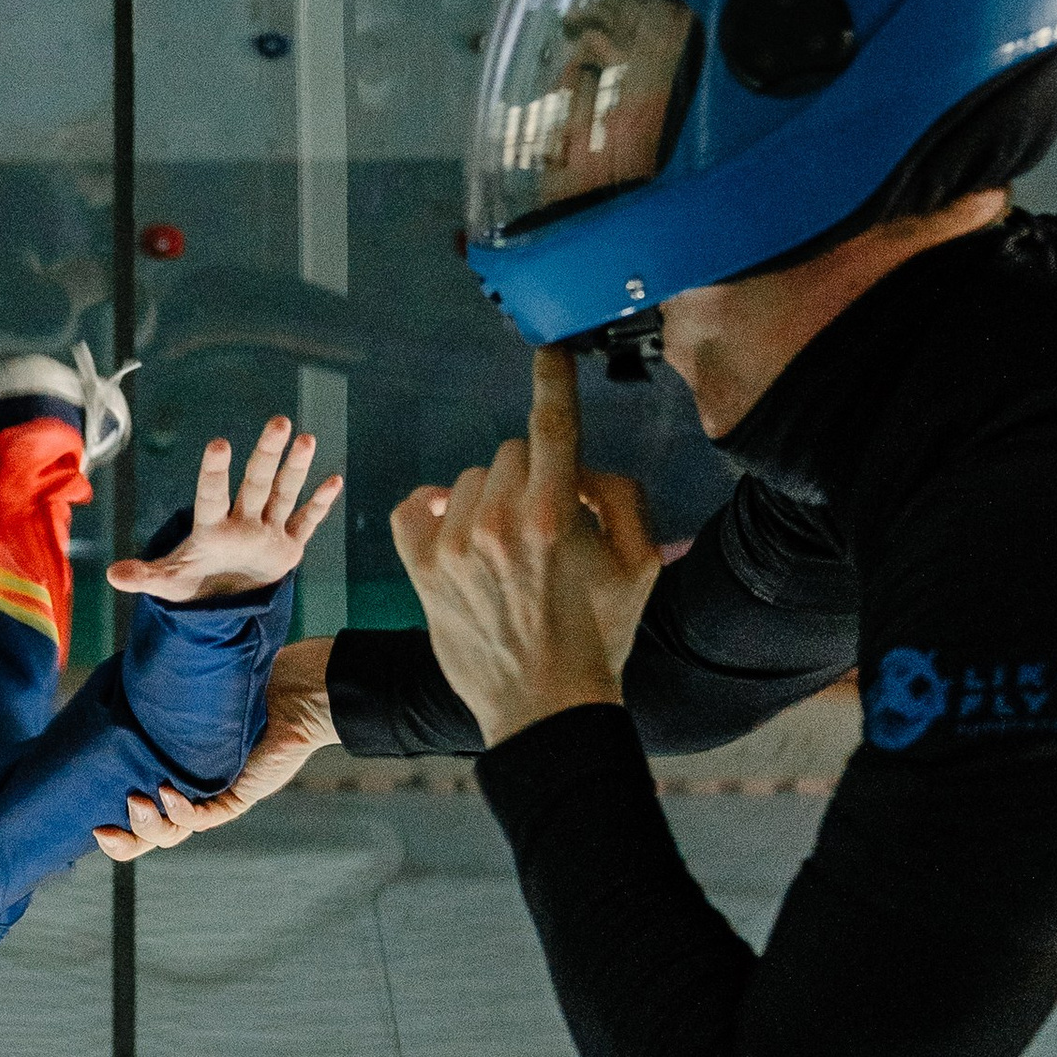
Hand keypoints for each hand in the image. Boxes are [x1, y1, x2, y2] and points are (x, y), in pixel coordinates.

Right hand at [95, 636, 336, 860]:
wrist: (289, 688)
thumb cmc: (235, 686)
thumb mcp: (178, 700)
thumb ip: (148, 706)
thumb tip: (111, 694)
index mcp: (168, 776)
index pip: (136, 817)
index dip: (114, 833)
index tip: (93, 826)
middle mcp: (187, 793)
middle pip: (151, 836)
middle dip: (124, 841)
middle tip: (103, 828)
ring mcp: (211, 798)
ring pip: (174, 832)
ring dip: (150, 824)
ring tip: (138, 801)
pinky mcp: (236, 797)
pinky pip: (206, 817)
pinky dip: (183, 809)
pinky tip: (169, 792)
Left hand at [106, 413, 342, 608]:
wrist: (221, 602)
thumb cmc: (192, 586)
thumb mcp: (169, 584)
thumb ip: (145, 576)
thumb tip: (113, 575)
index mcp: (211, 529)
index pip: (212, 496)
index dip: (215, 473)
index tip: (219, 445)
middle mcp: (241, 522)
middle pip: (256, 483)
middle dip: (267, 454)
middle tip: (278, 422)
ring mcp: (266, 531)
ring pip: (282, 494)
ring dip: (295, 469)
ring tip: (306, 438)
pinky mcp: (287, 547)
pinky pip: (305, 522)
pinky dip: (319, 505)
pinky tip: (333, 479)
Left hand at [388, 348, 660, 748]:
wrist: (544, 706)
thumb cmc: (597, 636)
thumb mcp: (641, 564)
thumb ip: (621, 496)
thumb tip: (581, 468)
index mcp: (554, 515)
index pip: (552, 426)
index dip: (553, 381)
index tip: (550, 351)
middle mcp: (498, 523)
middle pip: (509, 452)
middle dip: (530, 476)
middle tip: (545, 527)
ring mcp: (454, 546)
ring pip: (467, 479)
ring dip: (487, 499)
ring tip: (506, 549)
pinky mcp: (422, 571)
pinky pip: (415, 507)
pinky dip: (433, 509)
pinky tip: (454, 527)